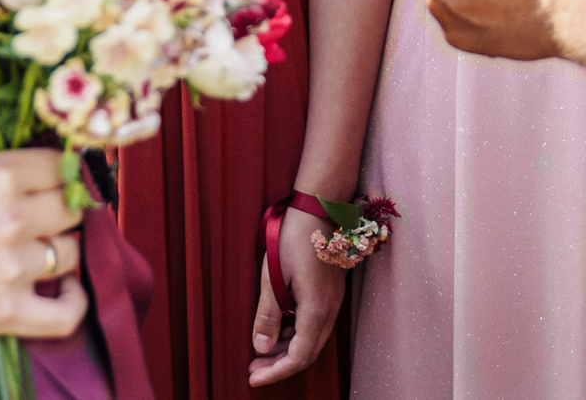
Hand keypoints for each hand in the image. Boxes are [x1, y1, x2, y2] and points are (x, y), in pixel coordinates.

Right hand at [0, 151, 86, 345]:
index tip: (55, 177)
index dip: (61, 170)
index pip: (61, 166)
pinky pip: (66, 312)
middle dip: (60, 207)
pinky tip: (67, 288)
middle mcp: (13, 219)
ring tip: (40, 247)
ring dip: (58, 248)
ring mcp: (14, 269)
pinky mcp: (7, 312)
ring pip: (70, 252)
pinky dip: (75, 300)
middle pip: (71, 208)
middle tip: (45, 211)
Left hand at [249, 202, 343, 384]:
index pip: (298, 358)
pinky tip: (279, 328)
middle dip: (279, 365)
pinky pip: (315, 325)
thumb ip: (268, 315)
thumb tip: (261, 349)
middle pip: (307, 353)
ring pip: (312, 340)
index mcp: (315, 310)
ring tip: (262, 350)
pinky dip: (296, 335)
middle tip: (253, 367)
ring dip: (288, 350)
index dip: (276, 373)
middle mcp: (329, 311)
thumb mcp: (274, 277)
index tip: (253, 378)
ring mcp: (333, 302)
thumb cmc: (293, 238)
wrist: (320, 208)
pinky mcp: (331, 293)